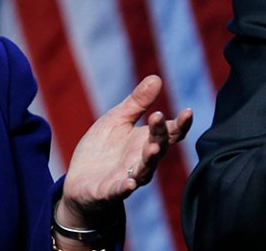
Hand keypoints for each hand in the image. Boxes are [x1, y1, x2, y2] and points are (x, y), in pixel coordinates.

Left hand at [58, 74, 192, 226]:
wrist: (81, 180)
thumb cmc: (104, 148)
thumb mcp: (117, 120)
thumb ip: (137, 103)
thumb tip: (157, 77)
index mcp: (145, 141)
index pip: (169, 133)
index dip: (180, 124)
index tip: (187, 111)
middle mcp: (141, 161)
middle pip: (157, 148)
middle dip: (158, 134)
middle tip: (157, 118)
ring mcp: (127, 177)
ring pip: (144, 171)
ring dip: (149, 160)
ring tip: (153, 149)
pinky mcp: (109, 191)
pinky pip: (119, 190)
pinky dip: (124, 188)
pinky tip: (129, 184)